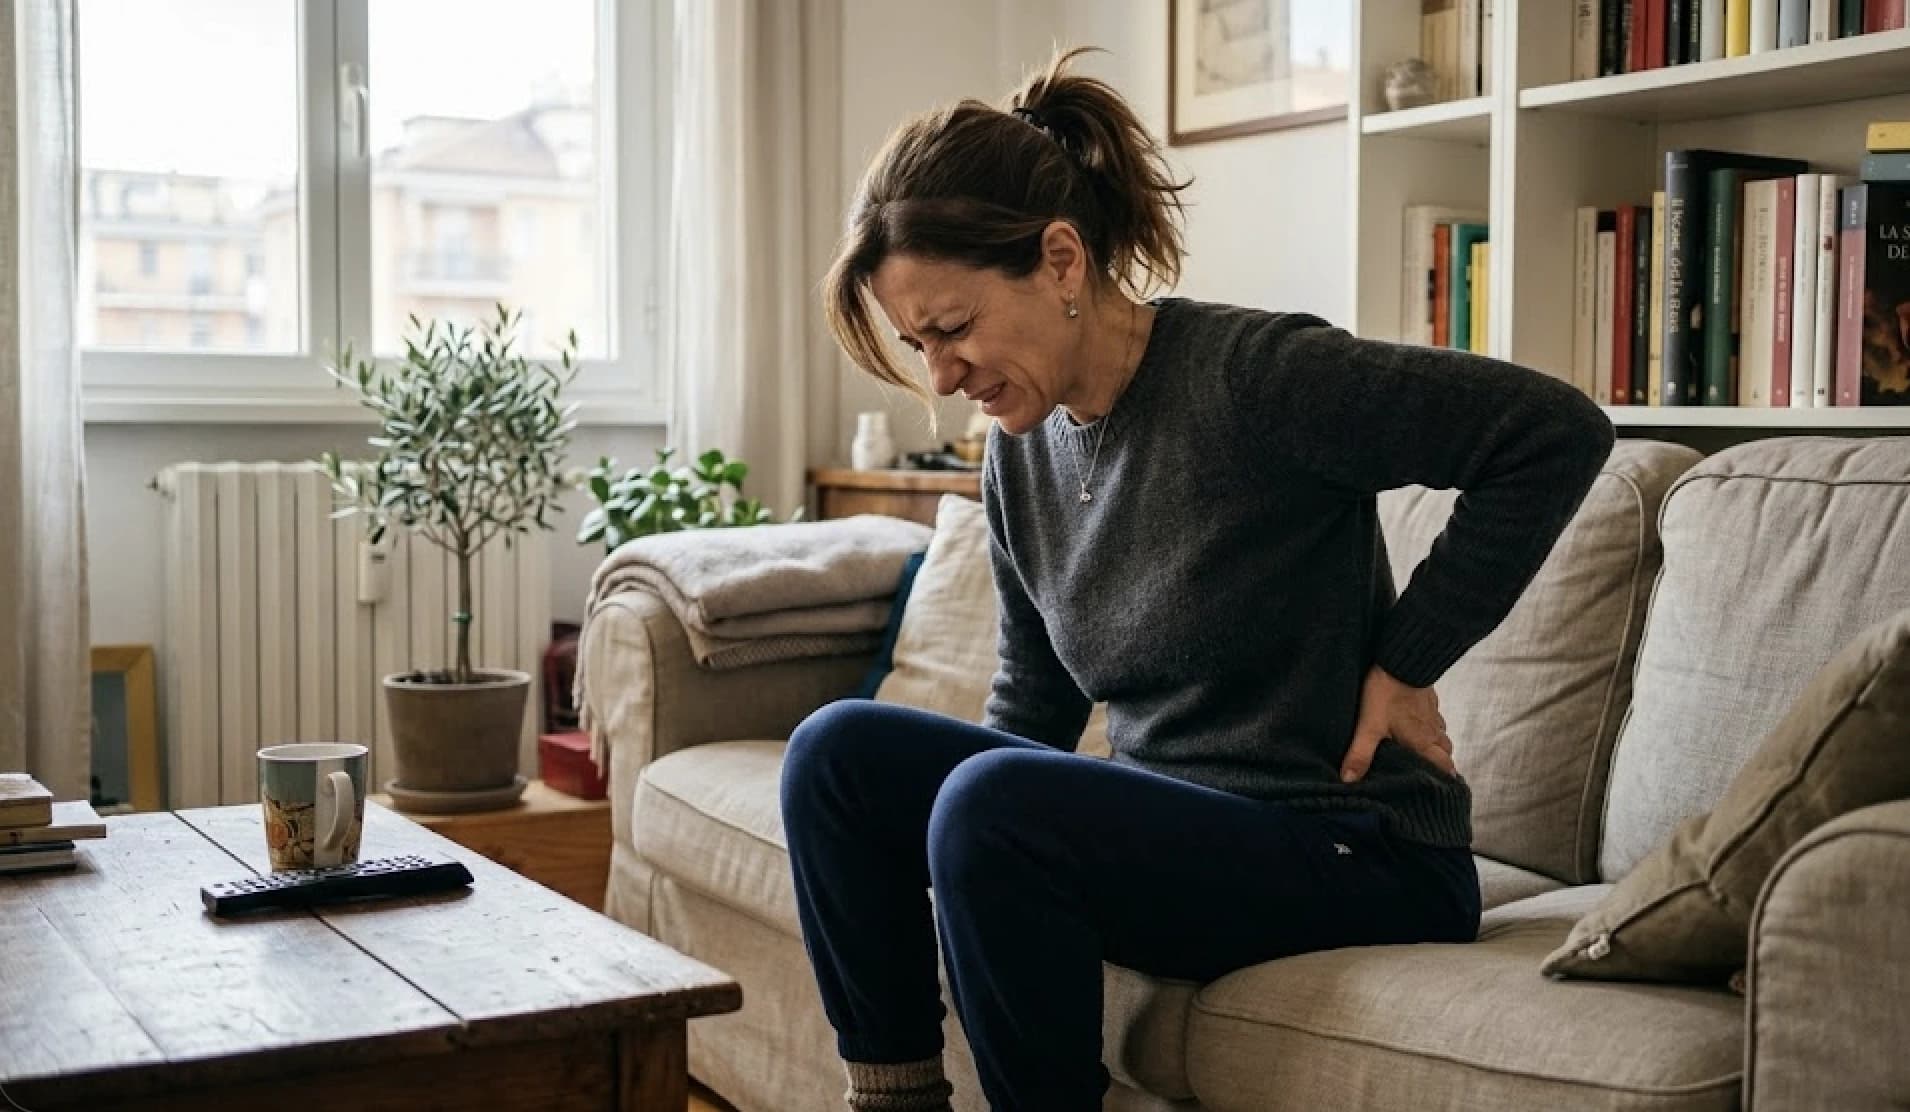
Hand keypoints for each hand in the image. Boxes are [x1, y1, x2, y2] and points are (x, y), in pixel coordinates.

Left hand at [1341, 664, 1455, 781]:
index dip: (1444, 778)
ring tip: (1422, 752)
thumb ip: (1361, 754)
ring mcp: (1432, 713)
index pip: (1444, 766)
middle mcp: (1432, 730)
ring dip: (1435, 745)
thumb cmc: (1386, 693)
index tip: (1439, 789)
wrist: (1401, 658)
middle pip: (1446, 753)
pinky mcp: (1428, 698)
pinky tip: (1416, 724)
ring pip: (1441, 735)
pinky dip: (1429, 726)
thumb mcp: (1369, 726)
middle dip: (1441, 764)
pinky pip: (1435, 718)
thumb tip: (1349, 780)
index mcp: (1422, 742)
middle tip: (1429, 772)